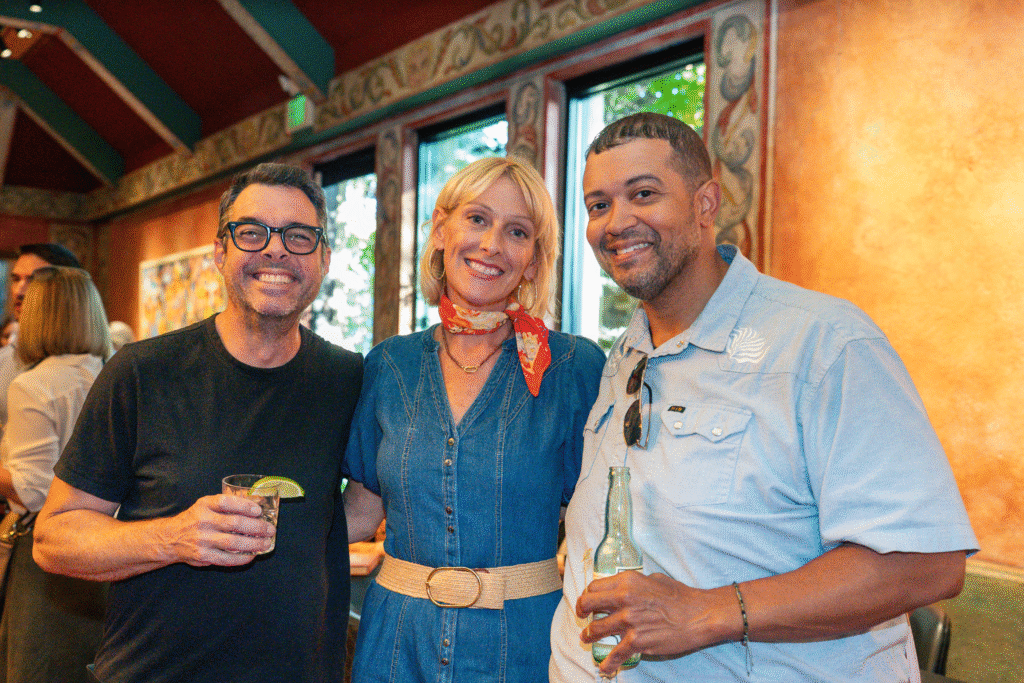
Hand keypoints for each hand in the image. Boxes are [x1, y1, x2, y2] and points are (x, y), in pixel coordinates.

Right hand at [162, 494, 274, 566]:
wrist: (170, 538)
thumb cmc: (195, 519)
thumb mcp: (206, 506)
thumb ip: (228, 504)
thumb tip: (257, 502)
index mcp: (204, 505)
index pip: (226, 502)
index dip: (244, 505)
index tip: (259, 510)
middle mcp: (203, 521)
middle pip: (234, 523)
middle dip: (257, 527)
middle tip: (270, 529)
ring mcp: (202, 539)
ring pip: (233, 542)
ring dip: (253, 543)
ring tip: (266, 543)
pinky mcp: (203, 556)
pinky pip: (226, 559)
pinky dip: (241, 558)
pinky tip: (252, 556)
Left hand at [577, 572, 739, 675]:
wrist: (699, 616)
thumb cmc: (681, 596)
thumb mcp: (655, 579)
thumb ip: (635, 584)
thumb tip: (625, 587)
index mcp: (627, 581)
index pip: (595, 587)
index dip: (589, 595)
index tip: (588, 602)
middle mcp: (624, 598)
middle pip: (588, 604)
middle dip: (581, 612)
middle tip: (582, 617)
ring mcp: (629, 620)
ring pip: (596, 629)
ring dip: (590, 635)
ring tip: (587, 639)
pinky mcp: (637, 641)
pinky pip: (615, 654)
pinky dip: (608, 662)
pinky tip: (605, 667)